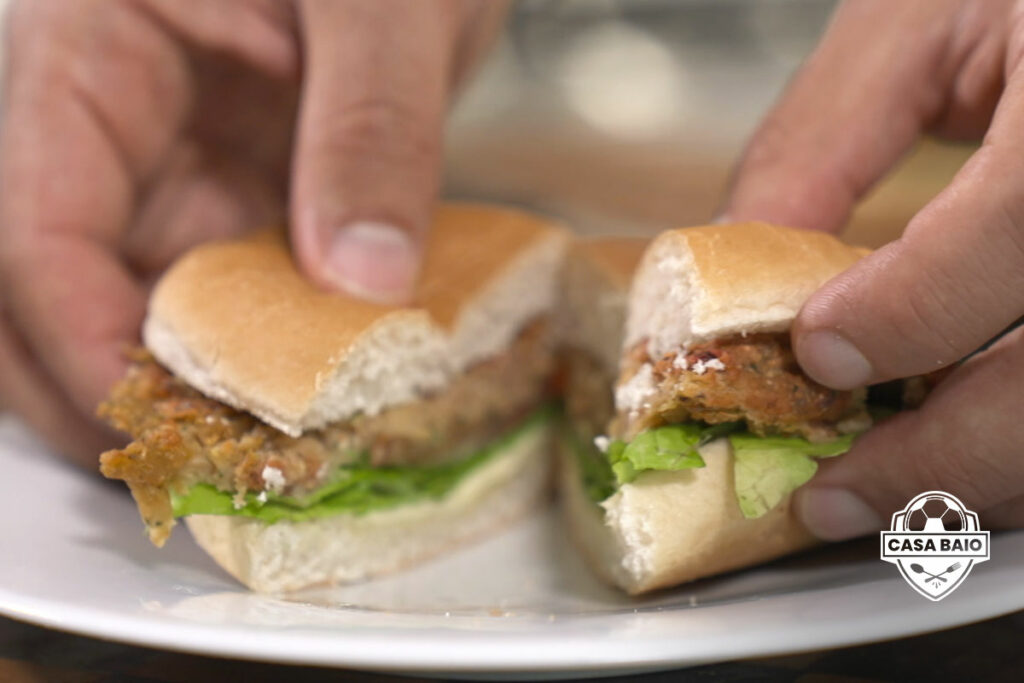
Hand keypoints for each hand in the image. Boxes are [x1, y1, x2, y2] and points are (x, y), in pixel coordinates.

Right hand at [0, 0, 507, 465]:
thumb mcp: (382, 1)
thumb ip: (370, 125)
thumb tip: (359, 275)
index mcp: (92, 44)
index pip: (33, 217)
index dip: (74, 333)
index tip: (149, 418)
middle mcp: (114, 120)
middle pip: (43, 283)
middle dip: (93, 386)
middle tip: (187, 465)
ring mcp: (173, 169)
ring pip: (125, 305)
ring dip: (171, 388)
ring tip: (244, 454)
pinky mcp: (235, 200)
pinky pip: (215, 297)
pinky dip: (243, 358)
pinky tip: (291, 399)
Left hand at [722, 0, 1023, 537]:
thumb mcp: (919, 19)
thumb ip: (825, 142)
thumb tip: (737, 260)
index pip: (1021, 220)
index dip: (916, 307)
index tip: (820, 353)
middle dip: (952, 461)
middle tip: (839, 495)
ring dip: (992, 476)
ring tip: (891, 490)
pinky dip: (1023, 448)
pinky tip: (962, 445)